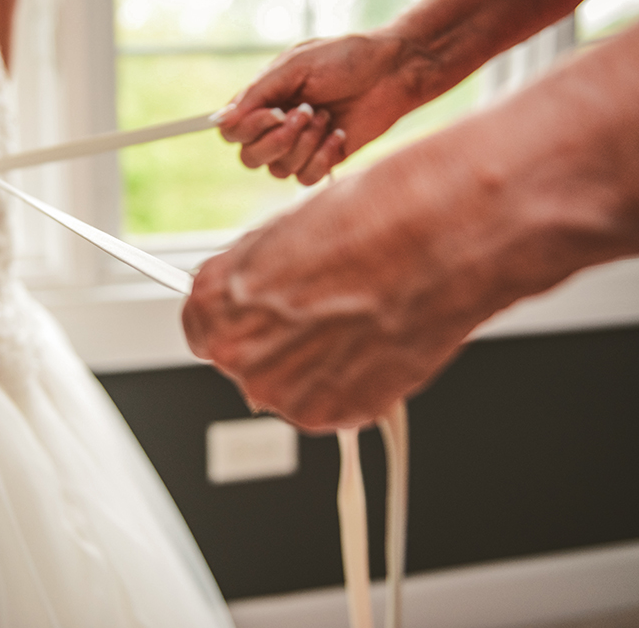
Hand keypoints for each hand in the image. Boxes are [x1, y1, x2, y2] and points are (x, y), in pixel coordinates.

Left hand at [182, 154, 497, 431]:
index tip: (264, 314)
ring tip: (360, 319)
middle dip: (280, 343)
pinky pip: (330, 405)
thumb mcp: (288, 234)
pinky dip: (351, 382)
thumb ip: (259, 279)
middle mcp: (237, 353)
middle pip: (245, 361)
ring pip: (289, 386)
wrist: (434, 241)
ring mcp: (282, 391)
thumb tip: (262, 295)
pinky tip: (375, 340)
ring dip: (316, 365)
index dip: (242, 319)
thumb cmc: (369, 223)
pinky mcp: (331, 415)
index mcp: (214, 301)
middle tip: (326, 311)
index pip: (204, 327)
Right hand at [214, 31, 434, 184]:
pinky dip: (322, 157)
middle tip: (307, 112)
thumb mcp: (296, 66)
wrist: (392, 71)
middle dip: (277, 140)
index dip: (248, 129)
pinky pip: (306, 178)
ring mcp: (300, 146)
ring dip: (305, 144)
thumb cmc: (345, 59)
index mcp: (263, 101)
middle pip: (249, 158)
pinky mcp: (324, 160)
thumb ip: (257, 93)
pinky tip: (339, 133)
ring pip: (278, 170)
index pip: (232, 132)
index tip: (276, 111)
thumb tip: (220, 120)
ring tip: (327, 116)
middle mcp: (276, 126)